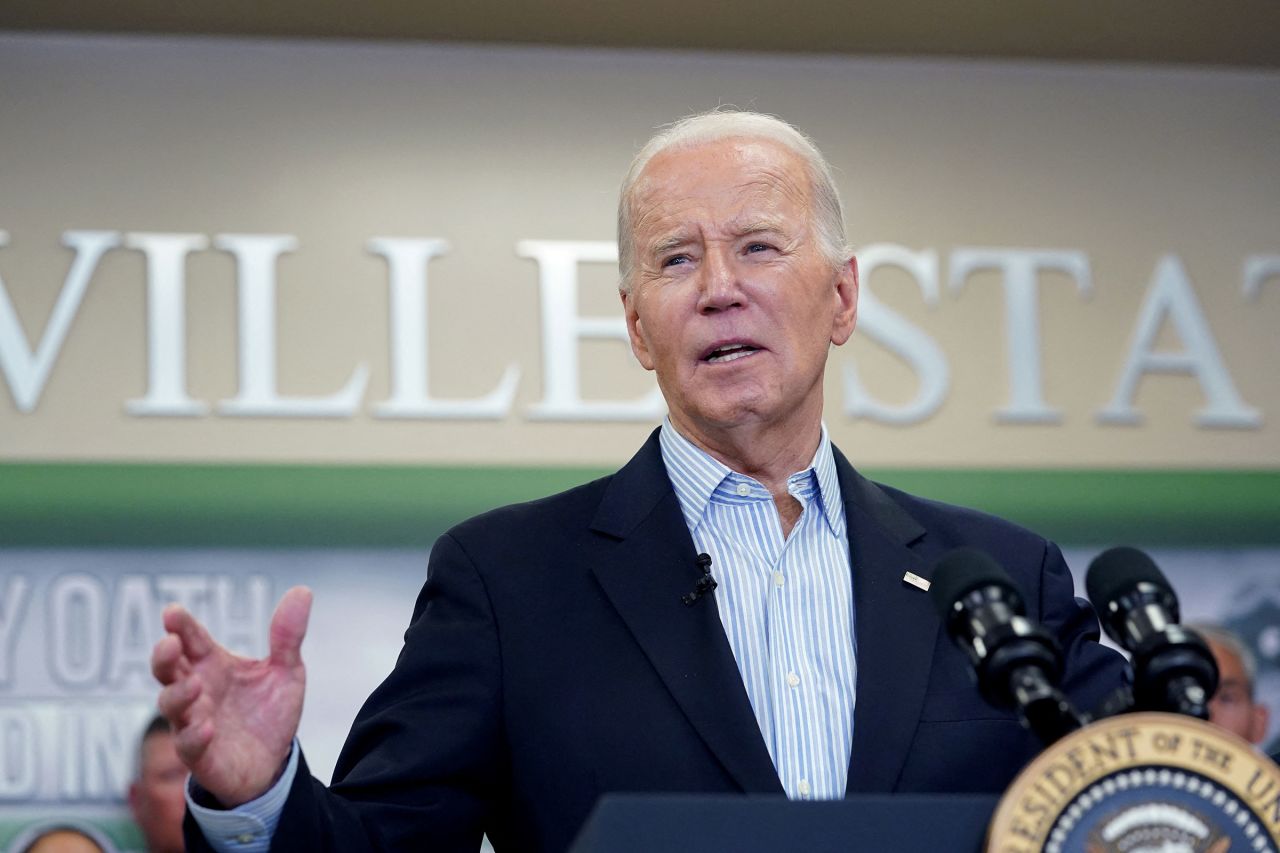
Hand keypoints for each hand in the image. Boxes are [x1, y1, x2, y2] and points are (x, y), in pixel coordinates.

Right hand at [152, 585, 311, 806]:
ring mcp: (194, 722)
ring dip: (178, 694)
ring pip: (171, 706)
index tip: (172, 611)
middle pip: (167, 669)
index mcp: (213, 665)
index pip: (192, 639)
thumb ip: (288, 635)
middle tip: (170, 643)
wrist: (274, 762)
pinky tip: (206, 727)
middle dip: (163, 656)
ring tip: (195, 685)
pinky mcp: (201, 755)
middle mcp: (197, 690)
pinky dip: (193, 736)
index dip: (181, 625)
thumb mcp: (286, 671)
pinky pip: (188, 745)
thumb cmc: (268, 712)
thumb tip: (302, 590)